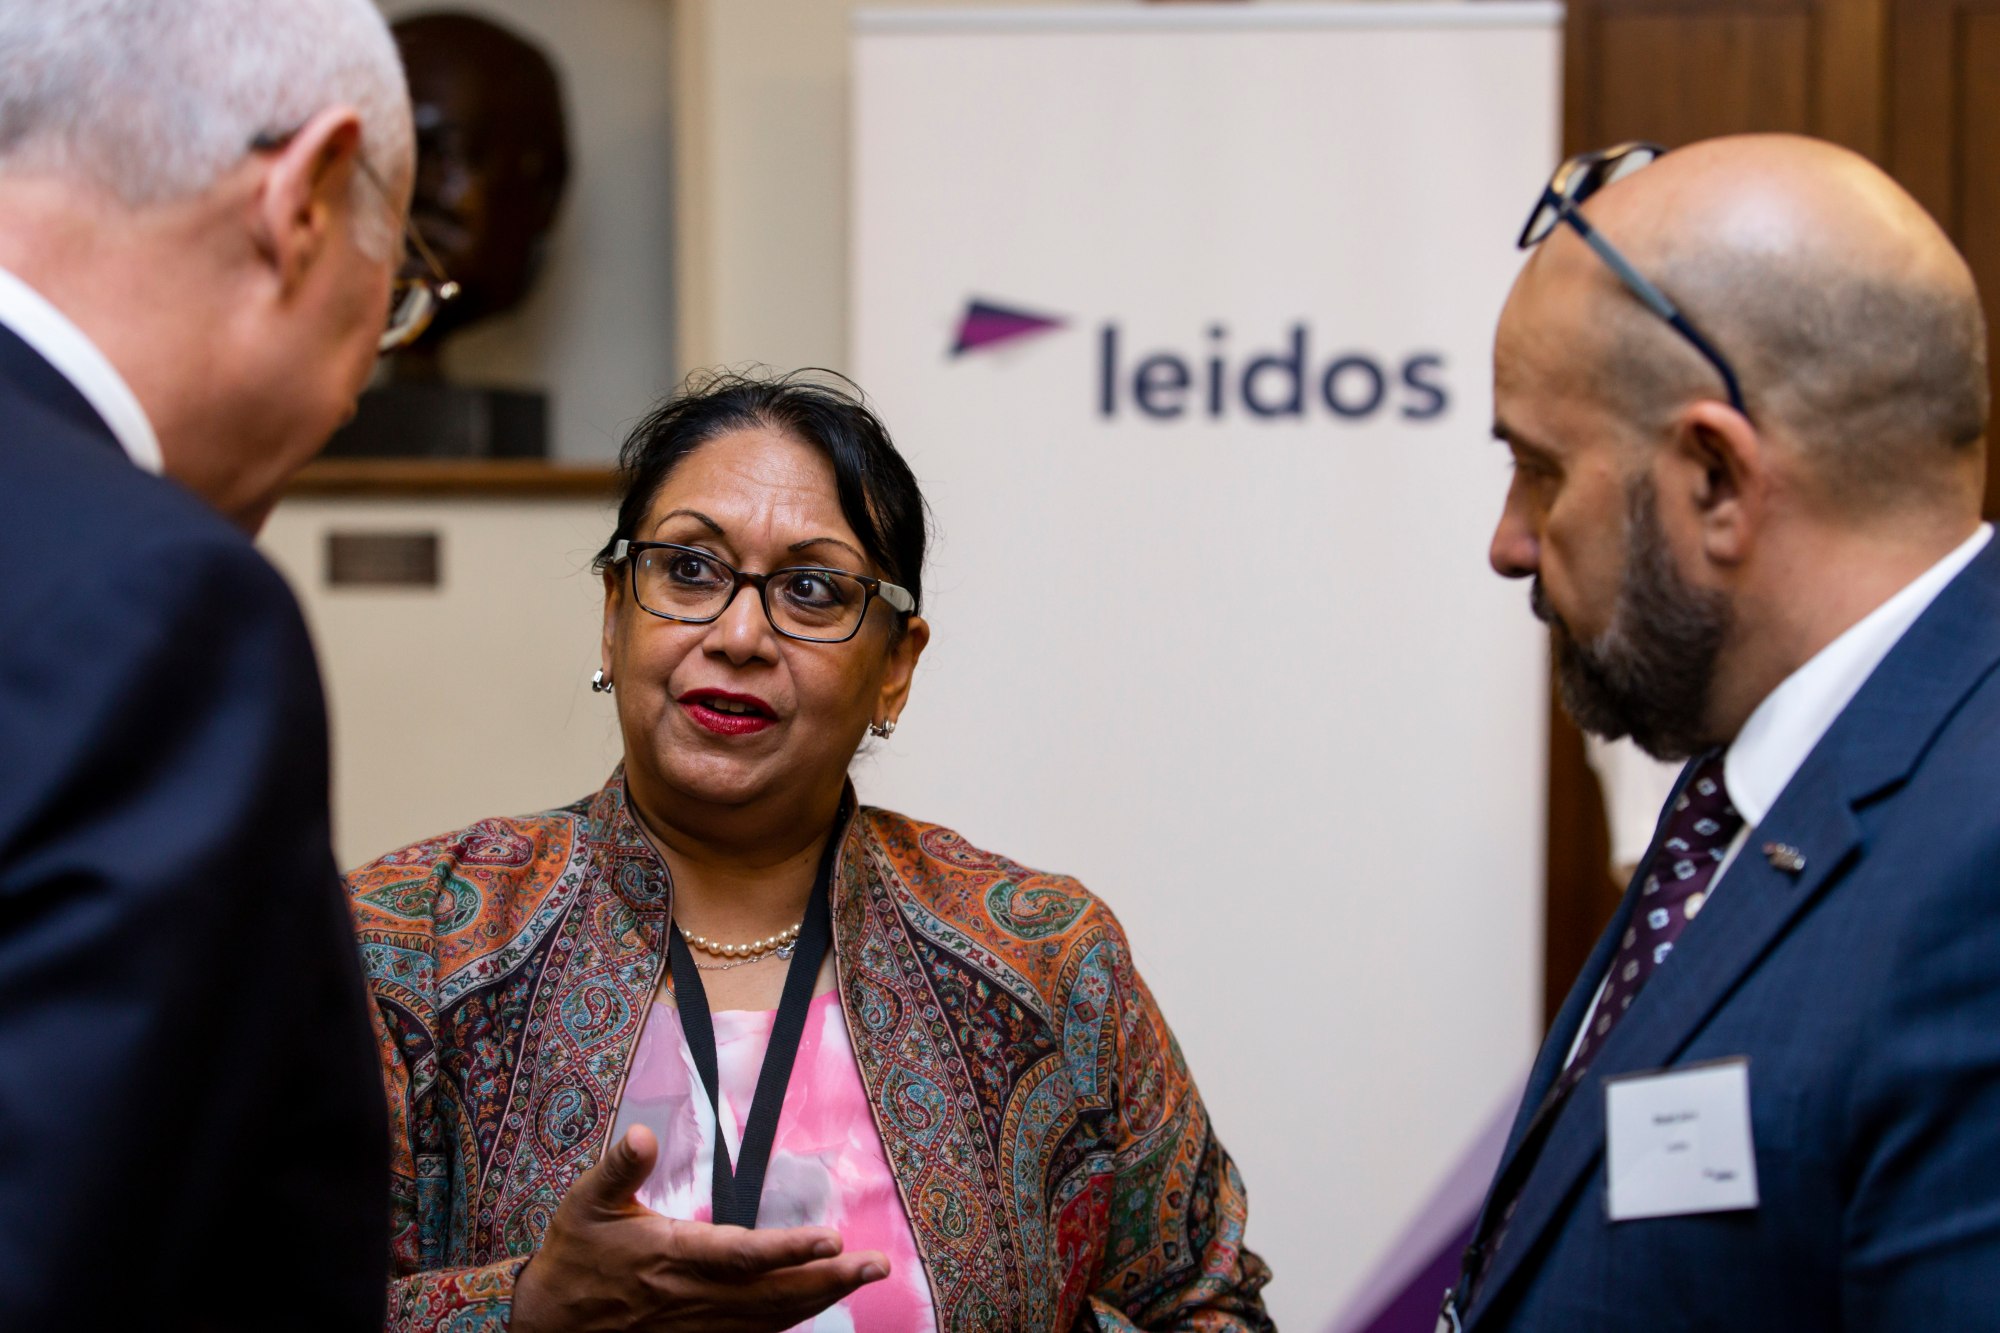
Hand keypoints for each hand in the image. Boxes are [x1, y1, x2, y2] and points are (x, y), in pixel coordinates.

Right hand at [509, 1126, 889, 1332]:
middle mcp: (694, 1296)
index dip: (789, 1250)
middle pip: (775, 1295)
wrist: (546, 1325)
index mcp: (672, 1255)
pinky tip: (818, 1305)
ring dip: (821, 1300)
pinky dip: (790, 1323)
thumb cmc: (572, 1257)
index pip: (742, 1255)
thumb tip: (642, 1135)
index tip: (832, 1238)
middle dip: (830, 1279)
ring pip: (772, 1320)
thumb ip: (619, 1168)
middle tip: (878, 1264)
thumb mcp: (586, 1203)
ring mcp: (699, 1327)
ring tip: (862, 1277)